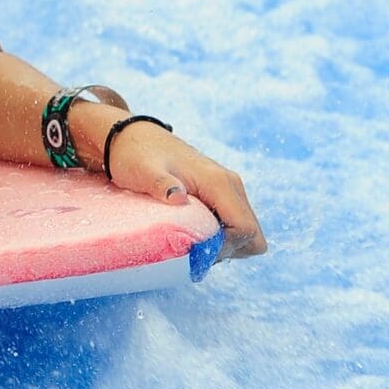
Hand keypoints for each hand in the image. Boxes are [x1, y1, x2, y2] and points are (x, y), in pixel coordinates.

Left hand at [105, 124, 266, 259]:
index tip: (196, 250)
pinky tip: (194, 234)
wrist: (135, 137)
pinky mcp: (221, 196)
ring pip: (247, 233)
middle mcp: (231, 186)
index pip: (245, 229)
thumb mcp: (144, 171)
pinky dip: (221, 238)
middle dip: (229, 250)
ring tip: (193, 241)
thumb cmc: (138, 155)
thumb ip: (161, 184)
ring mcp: (228, 190)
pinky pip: (235, 226)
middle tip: (196, 249)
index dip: (225, 248)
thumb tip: (177, 198)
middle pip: (253, 235)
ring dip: (225, 246)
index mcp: (218, 182)